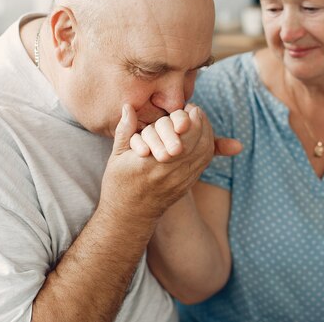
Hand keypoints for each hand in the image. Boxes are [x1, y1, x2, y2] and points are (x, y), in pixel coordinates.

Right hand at [100, 104, 239, 221]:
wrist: (129, 216)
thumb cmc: (119, 184)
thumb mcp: (116, 157)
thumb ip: (125, 131)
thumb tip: (128, 107)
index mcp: (150, 164)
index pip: (181, 136)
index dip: (188, 119)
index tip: (185, 108)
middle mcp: (169, 173)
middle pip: (197, 142)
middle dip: (200, 122)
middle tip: (195, 111)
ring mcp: (181, 181)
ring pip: (205, 153)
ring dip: (206, 133)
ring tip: (199, 121)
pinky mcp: (187, 186)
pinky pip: (204, 164)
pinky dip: (207, 147)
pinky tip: (201, 137)